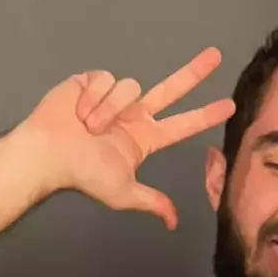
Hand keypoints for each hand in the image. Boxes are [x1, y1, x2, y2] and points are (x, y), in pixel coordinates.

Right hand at [17, 48, 234, 228]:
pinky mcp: (94, 79)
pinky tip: (78, 111)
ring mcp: (114, 96)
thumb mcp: (124, 193)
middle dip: (193, 72)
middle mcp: (133, 115)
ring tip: (88, 127)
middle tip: (216, 55)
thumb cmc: (83, 174)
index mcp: (144, 138)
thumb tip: (173, 221)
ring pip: (130, 87)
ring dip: (108, 110)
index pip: (182, 125)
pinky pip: (106, 79)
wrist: (49, 154)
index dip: (204, 116)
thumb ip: (152, 201)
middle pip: (171, 89)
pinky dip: (93, 98)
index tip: (228, 106)